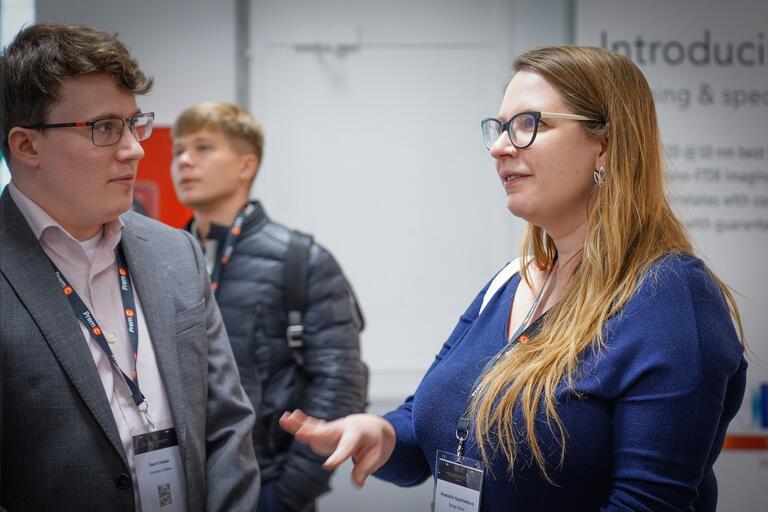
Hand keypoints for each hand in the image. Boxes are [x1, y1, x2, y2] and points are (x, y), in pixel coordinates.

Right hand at [279, 410, 395, 486]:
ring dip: (300, 424)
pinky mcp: (324, 431)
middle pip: (325, 433)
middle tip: (300, 434)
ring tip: (286, 418)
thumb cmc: (374, 442)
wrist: (372, 426)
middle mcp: (342, 429)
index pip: (346, 448)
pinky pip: (311, 427)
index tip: (328, 466)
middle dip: (313, 435)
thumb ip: (365, 469)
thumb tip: (357, 482)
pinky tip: (287, 419)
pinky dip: (299, 423)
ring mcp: (332, 429)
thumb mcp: (377, 457)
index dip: (338, 457)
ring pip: (314, 428)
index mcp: (356, 435)